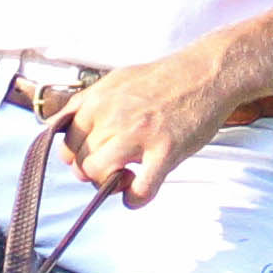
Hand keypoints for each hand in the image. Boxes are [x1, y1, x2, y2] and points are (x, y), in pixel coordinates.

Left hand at [55, 47, 238, 205]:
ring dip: (110, 186)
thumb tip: (65, 126)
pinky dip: (135, 200)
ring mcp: (138, 134)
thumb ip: (91, 104)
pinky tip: (138, 195)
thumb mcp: (117, 81)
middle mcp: (112, 116)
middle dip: (93, 173)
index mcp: (98, 100)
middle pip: (81, 163)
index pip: (66, 141)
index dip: (76, 156)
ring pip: (100, 176)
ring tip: (126, 179)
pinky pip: (140, 190)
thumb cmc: (164, 79)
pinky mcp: (165, 150)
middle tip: (113, 170)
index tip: (92, 157)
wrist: (206, 73)